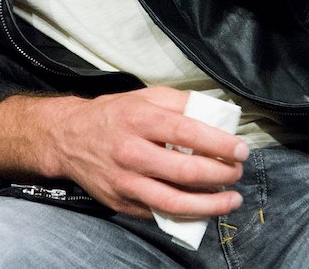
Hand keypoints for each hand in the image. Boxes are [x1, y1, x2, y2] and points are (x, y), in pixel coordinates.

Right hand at [44, 88, 246, 217]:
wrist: (68, 138)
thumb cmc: (112, 115)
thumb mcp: (143, 97)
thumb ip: (180, 102)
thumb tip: (216, 114)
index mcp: (138, 119)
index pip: (186, 132)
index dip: (219, 143)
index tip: (241, 149)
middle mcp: (130, 152)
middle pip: (185, 170)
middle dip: (221, 173)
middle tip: (237, 171)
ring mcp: (125, 181)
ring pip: (175, 201)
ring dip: (211, 204)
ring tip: (232, 199)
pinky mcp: (121, 202)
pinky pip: (160, 212)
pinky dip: (187, 212)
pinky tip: (204, 206)